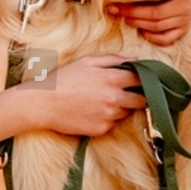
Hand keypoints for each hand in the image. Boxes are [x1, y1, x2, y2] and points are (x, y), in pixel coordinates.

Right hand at [31, 54, 146, 138]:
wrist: (43, 104)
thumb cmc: (63, 79)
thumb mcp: (86, 61)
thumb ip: (113, 59)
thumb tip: (135, 60)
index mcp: (112, 79)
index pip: (143, 79)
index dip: (147, 79)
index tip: (147, 80)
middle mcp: (114, 99)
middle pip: (142, 100)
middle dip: (140, 96)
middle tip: (130, 93)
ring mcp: (109, 116)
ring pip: (126, 112)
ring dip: (122, 107)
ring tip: (103, 101)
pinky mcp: (101, 130)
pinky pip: (112, 124)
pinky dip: (108, 118)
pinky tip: (93, 112)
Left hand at [105, 0, 190, 45]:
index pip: (153, 1)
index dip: (132, 5)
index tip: (114, 3)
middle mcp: (187, 6)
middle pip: (155, 16)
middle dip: (132, 15)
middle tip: (115, 11)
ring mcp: (186, 19)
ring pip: (158, 28)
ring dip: (139, 24)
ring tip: (125, 19)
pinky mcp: (184, 29)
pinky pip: (166, 39)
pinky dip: (152, 37)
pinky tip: (142, 31)